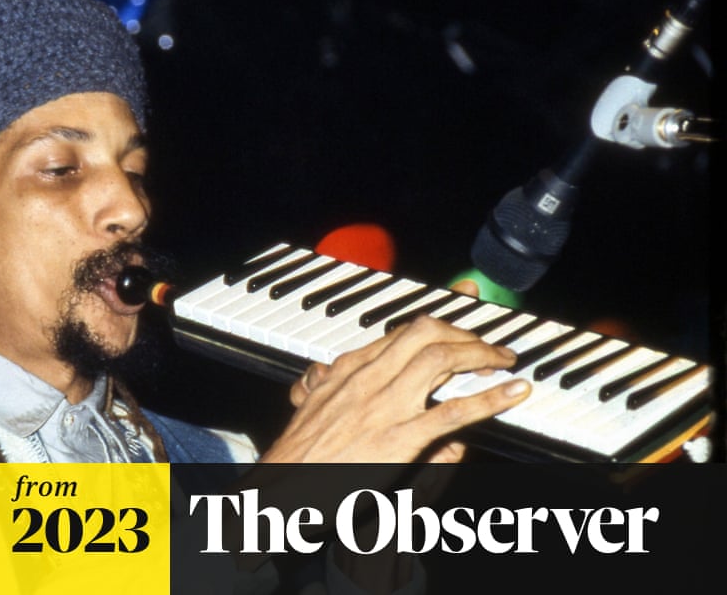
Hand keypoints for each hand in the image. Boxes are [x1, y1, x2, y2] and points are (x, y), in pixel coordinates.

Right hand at [263, 313, 529, 463]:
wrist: (280, 488)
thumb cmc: (295, 455)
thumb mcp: (309, 408)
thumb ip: (323, 386)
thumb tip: (327, 373)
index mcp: (347, 370)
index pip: (400, 330)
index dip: (438, 317)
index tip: (463, 305)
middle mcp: (367, 378)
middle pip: (424, 332)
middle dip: (463, 330)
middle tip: (487, 344)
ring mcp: (384, 406)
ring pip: (440, 359)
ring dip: (480, 354)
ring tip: (504, 361)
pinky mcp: (398, 437)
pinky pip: (452, 411)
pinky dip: (490, 398)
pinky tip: (514, 392)